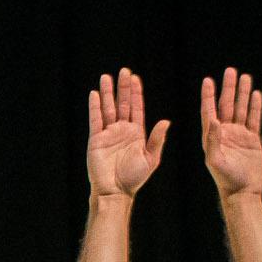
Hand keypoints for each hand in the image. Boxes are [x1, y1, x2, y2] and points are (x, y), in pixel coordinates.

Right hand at [87, 68, 169, 200]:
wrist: (115, 190)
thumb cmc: (134, 178)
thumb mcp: (151, 158)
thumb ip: (157, 139)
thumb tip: (166, 121)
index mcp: (136, 132)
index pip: (136, 107)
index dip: (136, 93)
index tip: (135, 78)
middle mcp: (122, 130)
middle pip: (122, 103)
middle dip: (123, 87)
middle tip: (124, 71)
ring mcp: (108, 133)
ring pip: (108, 108)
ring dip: (108, 92)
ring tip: (106, 77)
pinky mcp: (95, 139)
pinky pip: (95, 120)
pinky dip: (95, 107)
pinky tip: (95, 94)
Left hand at [203, 67, 261, 198]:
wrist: (243, 191)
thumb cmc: (225, 179)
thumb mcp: (215, 161)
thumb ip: (213, 141)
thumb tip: (214, 121)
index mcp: (211, 137)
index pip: (209, 111)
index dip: (209, 96)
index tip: (208, 80)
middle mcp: (224, 133)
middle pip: (226, 105)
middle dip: (228, 88)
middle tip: (230, 70)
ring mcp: (238, 135)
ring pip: (240, 109)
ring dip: (242, 93)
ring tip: (244, 77)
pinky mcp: (252, 139)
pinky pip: (254, 118)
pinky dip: (254, 106)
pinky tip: (255, 94)